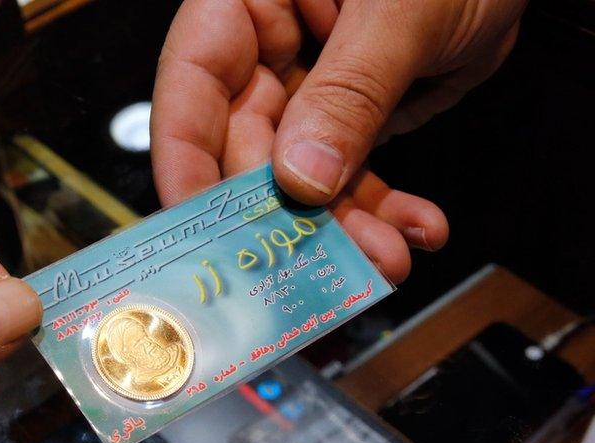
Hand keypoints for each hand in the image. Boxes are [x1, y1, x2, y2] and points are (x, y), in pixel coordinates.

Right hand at [152, 0, 521, 281]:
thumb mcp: (401, 13)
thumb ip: (347, 93)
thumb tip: (300, 179)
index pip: (193, 78)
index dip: (185, 155)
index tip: (200, 228)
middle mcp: (266, 42)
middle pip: (245, 141)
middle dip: (285, 210)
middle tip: (314, 263)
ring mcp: (308, 80)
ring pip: (299, 171)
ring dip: (342, 222)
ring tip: (384, 256)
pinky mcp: (351, 111)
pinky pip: (350, 168)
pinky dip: (380, 206)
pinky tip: (413, 227)